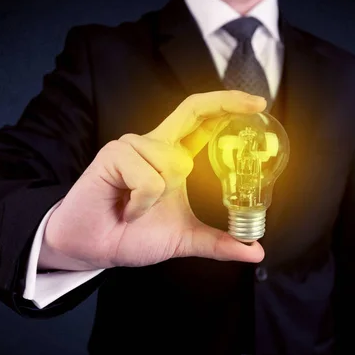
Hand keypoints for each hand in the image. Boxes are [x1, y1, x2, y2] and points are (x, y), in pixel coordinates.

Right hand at [39, 91, 266, 270]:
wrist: (95, 249)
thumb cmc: (133, 236)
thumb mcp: (185, 238)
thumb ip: (219, 242)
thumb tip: (255, 251)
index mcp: (172, 158)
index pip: (202, 121)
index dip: (227, 105)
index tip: (258, 104)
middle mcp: (154, 146)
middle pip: (192, 111)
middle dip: (225, 103)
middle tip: (255, 106)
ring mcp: (133, 147)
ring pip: (173, 161)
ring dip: (161, 197)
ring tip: (139, 209)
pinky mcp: (113, 155)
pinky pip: (149, 179)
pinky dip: (142, 203)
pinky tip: (125, 209)